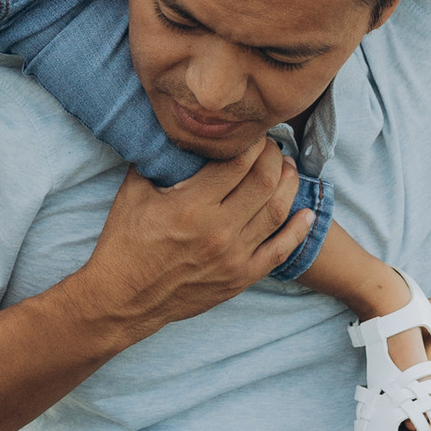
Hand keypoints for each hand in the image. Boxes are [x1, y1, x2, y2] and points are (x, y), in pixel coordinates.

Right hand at [70, 136, 311, 342]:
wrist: (122, 299)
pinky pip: (280, 251)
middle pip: (264, 181)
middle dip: (273, 156)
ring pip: (277, 211)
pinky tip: (307, 214)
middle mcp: (218, 230)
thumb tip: (176, 132)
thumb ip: (158, 160)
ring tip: (288, 168)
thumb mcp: (133, 192)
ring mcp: (233, 257)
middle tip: (271, 146)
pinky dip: (298, 231)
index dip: (252, 141)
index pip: (238, 161)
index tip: (252, 131)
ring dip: (289, 184)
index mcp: (191, 205)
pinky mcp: (240, 278)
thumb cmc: (124, 243)